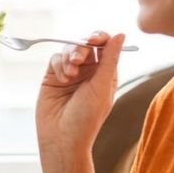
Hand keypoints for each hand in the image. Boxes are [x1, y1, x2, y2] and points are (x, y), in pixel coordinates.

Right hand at [35, 32, 125, 155]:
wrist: (61, 137)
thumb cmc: (87, 118)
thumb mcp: (102, 87)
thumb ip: (110, 59)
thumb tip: (121, 35)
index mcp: (105, 74)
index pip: (104, 46)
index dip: (99, 38)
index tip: (94, 40)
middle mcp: (88, 72)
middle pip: (84, 45)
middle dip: (81, 48)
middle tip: (78, 59)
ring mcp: (69, 73)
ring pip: (68, 49)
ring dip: (68, 57)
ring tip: (70, 74)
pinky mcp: (52, 77)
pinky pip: (55, 59)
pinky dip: (58, 65)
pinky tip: (62, 78)